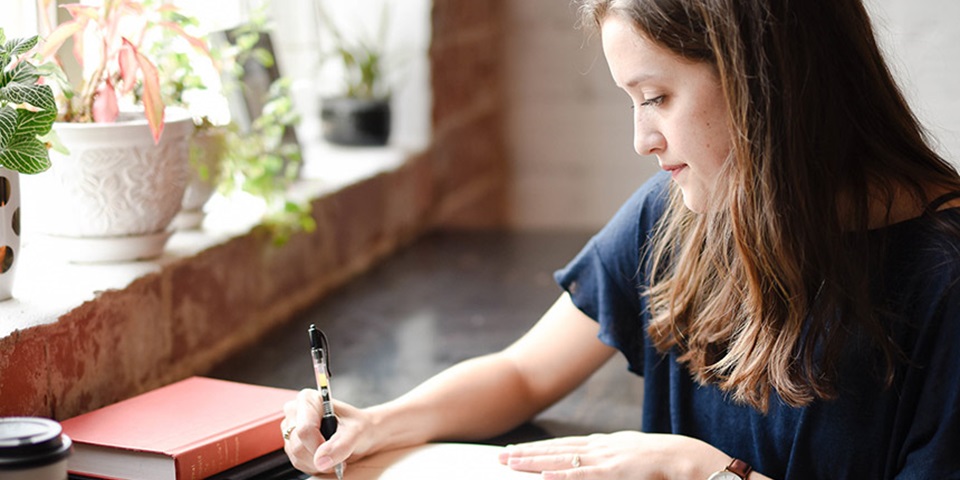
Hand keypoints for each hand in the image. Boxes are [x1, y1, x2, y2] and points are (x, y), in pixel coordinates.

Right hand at [281, 389, 374, 475]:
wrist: (361, 434)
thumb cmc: (359, 426)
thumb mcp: (357, 432)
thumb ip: (341, 445)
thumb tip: (321, 460)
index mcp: (308, 400)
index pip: (304, 430)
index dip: (319, 446)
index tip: (335, 451)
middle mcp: (295, 412)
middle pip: (298, 446)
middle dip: (320, 456)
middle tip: (339, 454)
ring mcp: (291, 429)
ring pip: (297, 457)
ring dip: (318, 463)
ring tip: (334, 454)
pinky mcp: (291, 444)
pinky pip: (298, 463)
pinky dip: (314, 465)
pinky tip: (326, 457)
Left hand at [498, 431, 732, 479]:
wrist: (694, 459)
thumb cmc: (669, 462)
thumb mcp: (636, 459)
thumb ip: (615, 462)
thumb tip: (596, 467)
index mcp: (607, 444)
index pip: (565, 445)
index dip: (539, 449)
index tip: (516, 452)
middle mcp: (603, 446)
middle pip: (557, 449)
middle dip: (527, 454)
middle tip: (499, 458)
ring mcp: (609, 457)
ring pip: (563, 458)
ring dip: (535, 462)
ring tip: (510, 463)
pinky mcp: (617, 471)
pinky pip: (584, 475)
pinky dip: (563, 474)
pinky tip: (544, 476)